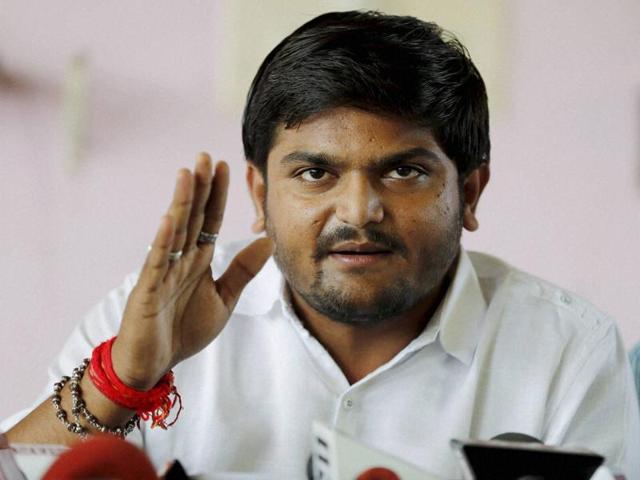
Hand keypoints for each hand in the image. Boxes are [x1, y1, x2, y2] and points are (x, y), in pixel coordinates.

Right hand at [112, 153, 272, 388]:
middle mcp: (180, 260)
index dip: (217, 195)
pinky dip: (164, 241)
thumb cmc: (184, 329)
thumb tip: (267, 240)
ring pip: (174, 232)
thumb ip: (243, 270)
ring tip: (187, 174)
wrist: (155, 364)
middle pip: (192, 217)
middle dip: (199, 187)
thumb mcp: (224, 298)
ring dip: (181, 203)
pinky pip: (158, 263)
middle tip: (206, 156)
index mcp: (198, 260)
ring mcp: (162, 272)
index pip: (209, 220)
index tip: (226, 166)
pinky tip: (170, 219)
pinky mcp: (148, 291)